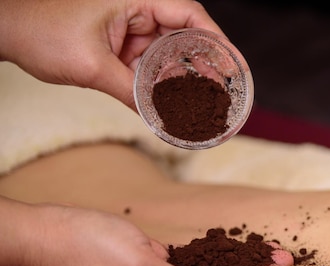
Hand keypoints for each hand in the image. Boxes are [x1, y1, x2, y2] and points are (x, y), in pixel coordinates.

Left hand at [0, 0, 222, 108]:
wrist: (9, 32)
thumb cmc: (41, 32)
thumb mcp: (90, 66)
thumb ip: (129, 92)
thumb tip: (158, 117)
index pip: (188, 14)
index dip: (216, 39)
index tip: (232, 64)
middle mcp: (137, 9)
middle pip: (185, 34)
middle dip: (205, 63)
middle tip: (223, 90)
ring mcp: (130, 27)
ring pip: (170, 51)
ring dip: (184, 77)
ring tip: (205, 100)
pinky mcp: (122, 44)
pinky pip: (151, 63)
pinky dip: (163, 82)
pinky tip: (175, 100)